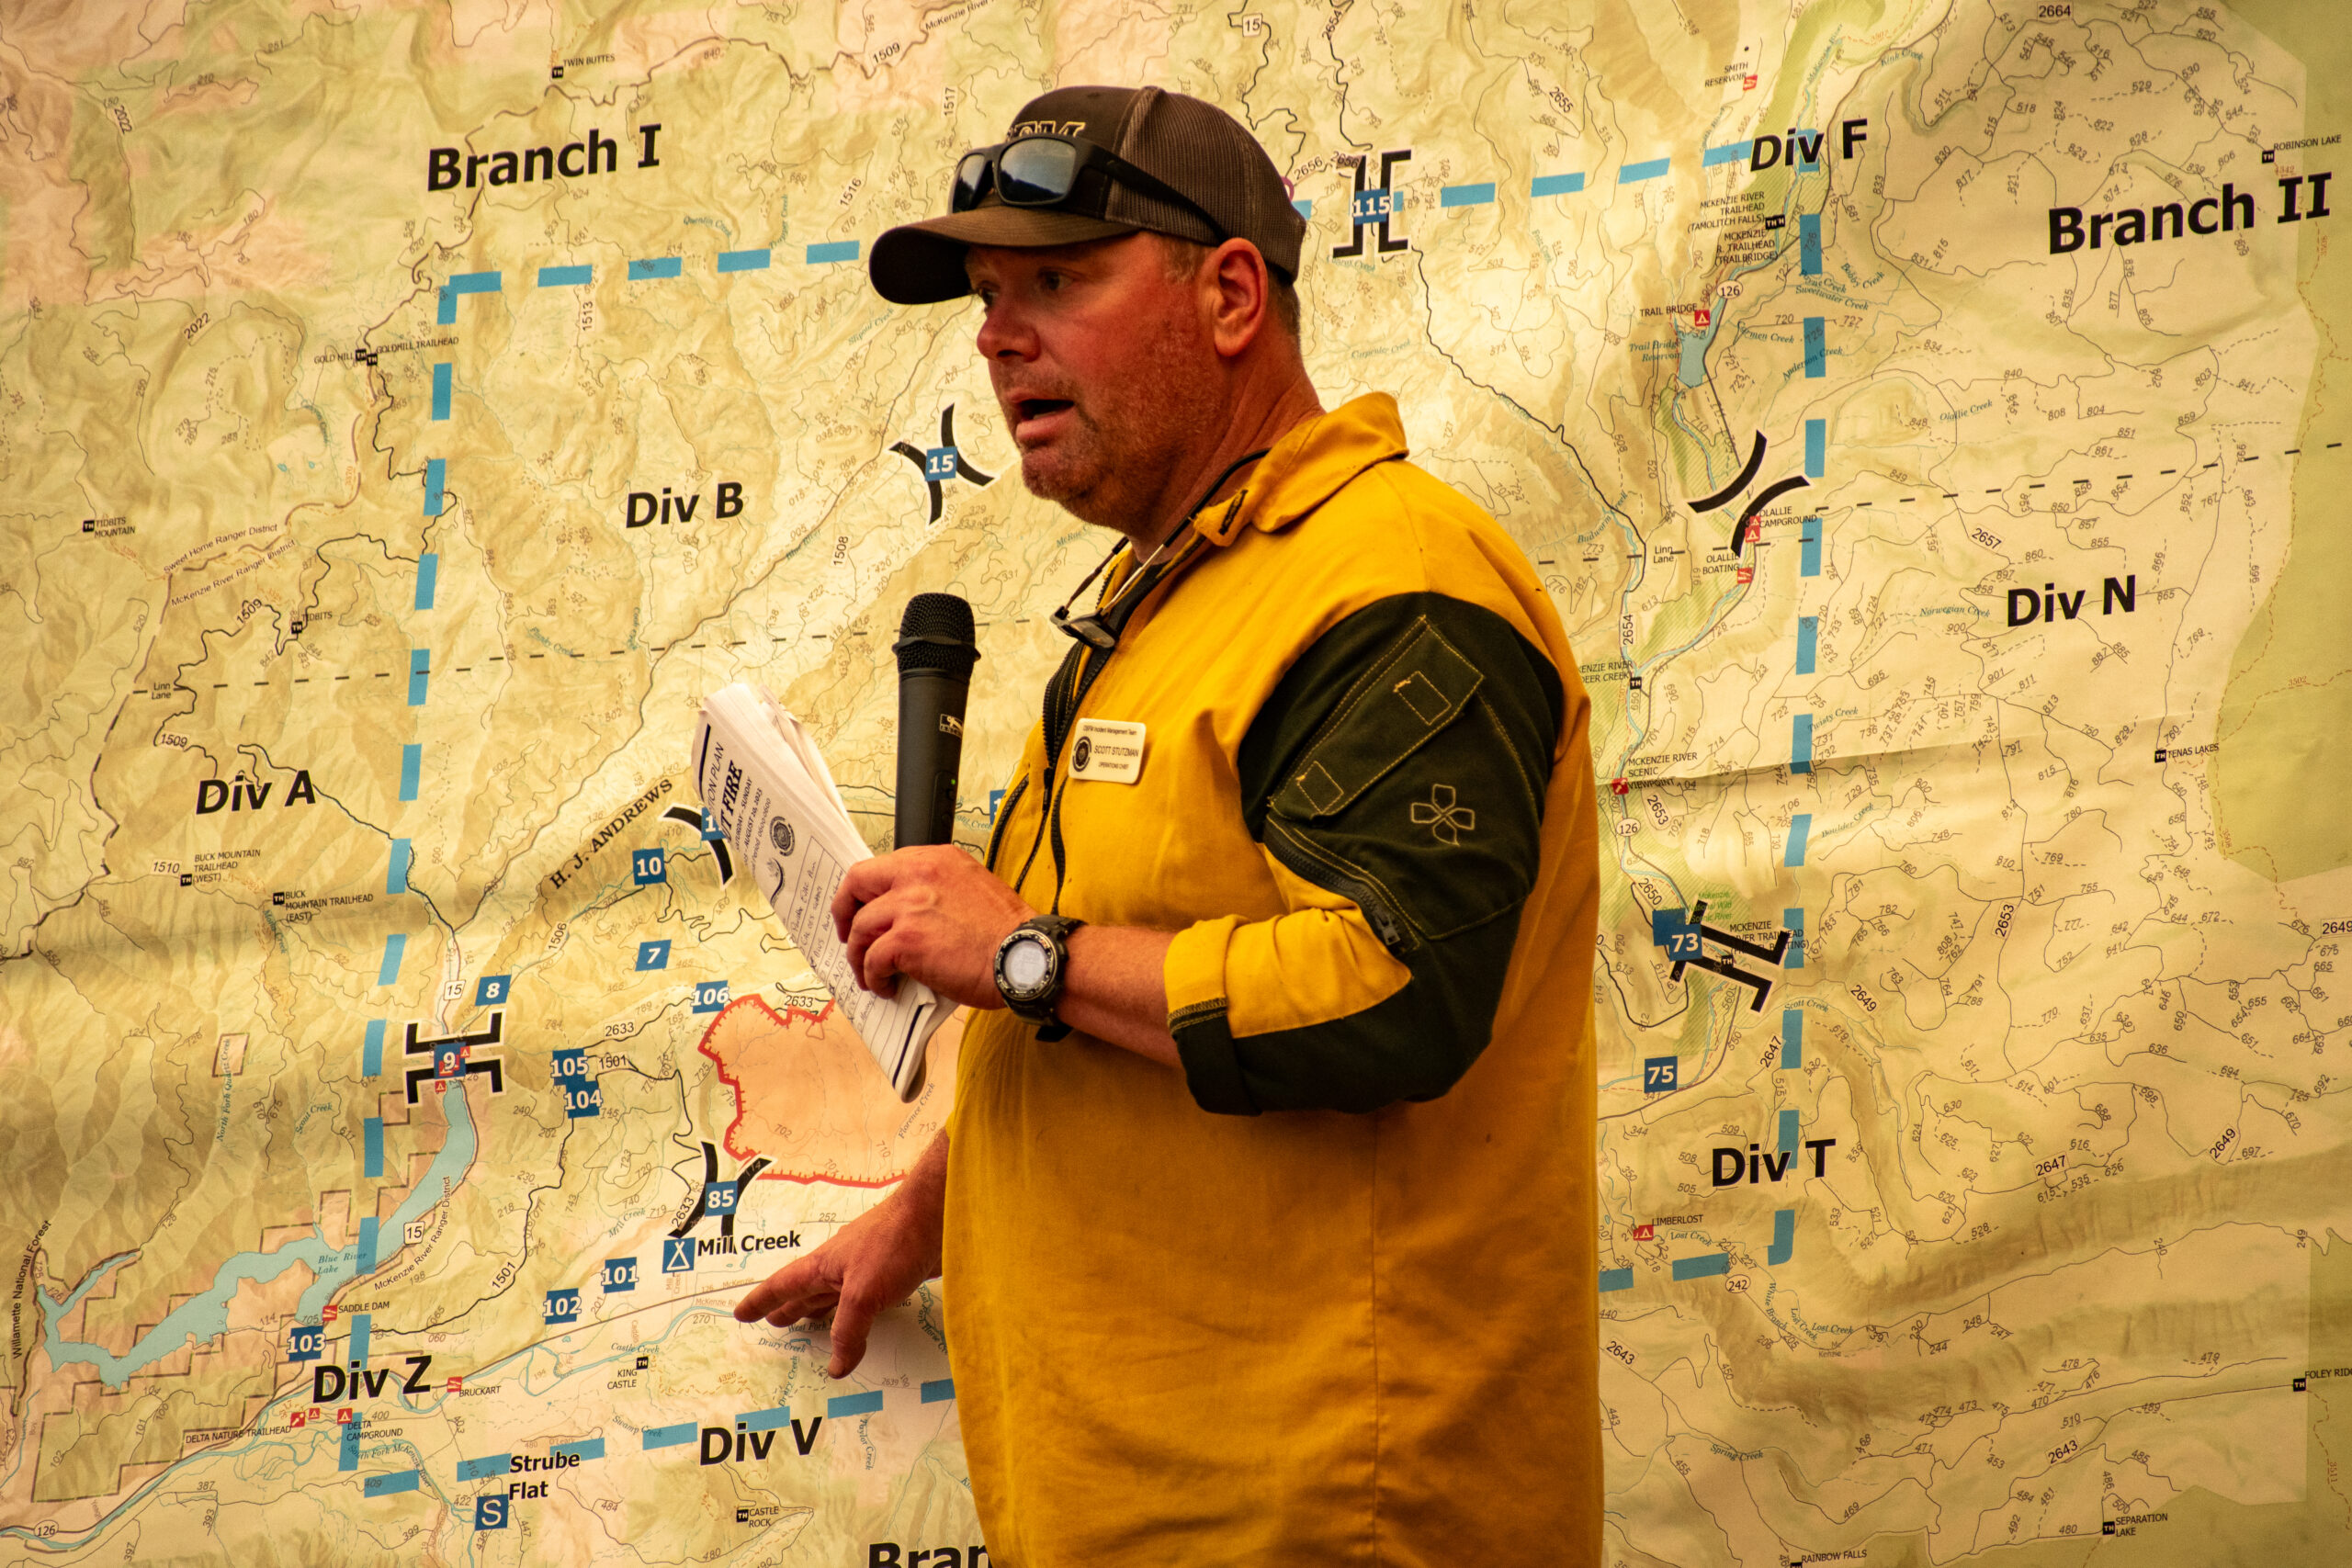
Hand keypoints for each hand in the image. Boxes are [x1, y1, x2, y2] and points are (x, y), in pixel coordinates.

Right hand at [733, 1137, 946, 1377]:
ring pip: (835, 1293)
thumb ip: (848, 1331)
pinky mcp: (893, 1272)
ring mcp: (867, 1267)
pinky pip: (864, 1298)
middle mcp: (841, 1265)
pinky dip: (855, 1313)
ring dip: (820, 1308)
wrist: (938, 1214)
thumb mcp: (863, 1293)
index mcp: (824, 1265)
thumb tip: (836, 1368)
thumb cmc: (894, 1243)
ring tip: (809, 1322)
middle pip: (807, 1290)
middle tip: (774, 1322)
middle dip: (789, 1306)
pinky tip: (862, 1318)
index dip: (761, 1301)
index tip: (741, 1314)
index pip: (783, 1285)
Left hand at [832, 844, 1031, 1007]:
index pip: (881, 866)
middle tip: (848, 937)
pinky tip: (887, 988)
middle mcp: (918, 874)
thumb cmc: (1006, 932)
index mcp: (935, 859)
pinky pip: (872, 960)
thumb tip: (907, 914)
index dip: (864, 892)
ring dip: (859, 956)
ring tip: (872, 976)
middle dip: (844, 912)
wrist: (1024, 956)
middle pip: (857, 883)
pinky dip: (874, 978)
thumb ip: (936, 890)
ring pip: (860, 929)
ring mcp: (910, 906)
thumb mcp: (971, 888)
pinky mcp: (907, 940)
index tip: (862, 909)